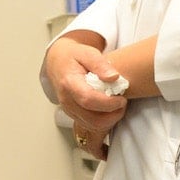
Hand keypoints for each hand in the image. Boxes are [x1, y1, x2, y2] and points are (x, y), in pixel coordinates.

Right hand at [45, 33, 128, 158]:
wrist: (57, 62)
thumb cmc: (73, 56)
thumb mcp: (87, 52)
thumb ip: (101, 64)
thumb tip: (114, 77)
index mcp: (70, 83)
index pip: (88, 100)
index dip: (108, 103)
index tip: (122, 98)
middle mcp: (67, 100)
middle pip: (92, 119)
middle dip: (112, 115)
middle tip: (122, 102)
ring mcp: (68, 110)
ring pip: (92, 126)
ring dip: (109, 120)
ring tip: (117, 105)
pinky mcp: (73, 115)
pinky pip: (90, 126)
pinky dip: (103, 122)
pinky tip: (109, 109)